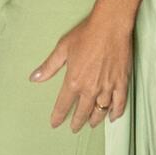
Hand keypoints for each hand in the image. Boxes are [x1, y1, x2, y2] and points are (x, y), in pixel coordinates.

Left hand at [30, 9, 132, 131]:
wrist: (110, 26)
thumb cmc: (85, 34)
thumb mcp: (63, 48)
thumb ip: (49, 66)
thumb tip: (34, 78)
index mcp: (74, 81)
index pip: (64, 105)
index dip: (58, 116)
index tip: (55, 124)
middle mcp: (90, 89)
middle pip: (82, 112)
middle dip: (77, 122)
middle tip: (74, 128)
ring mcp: (107, 87)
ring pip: (100, 111)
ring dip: (95, 119)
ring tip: (91, 124)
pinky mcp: (121, 83)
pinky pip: (119, 103)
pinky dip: (116, 113)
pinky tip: (112, 117)